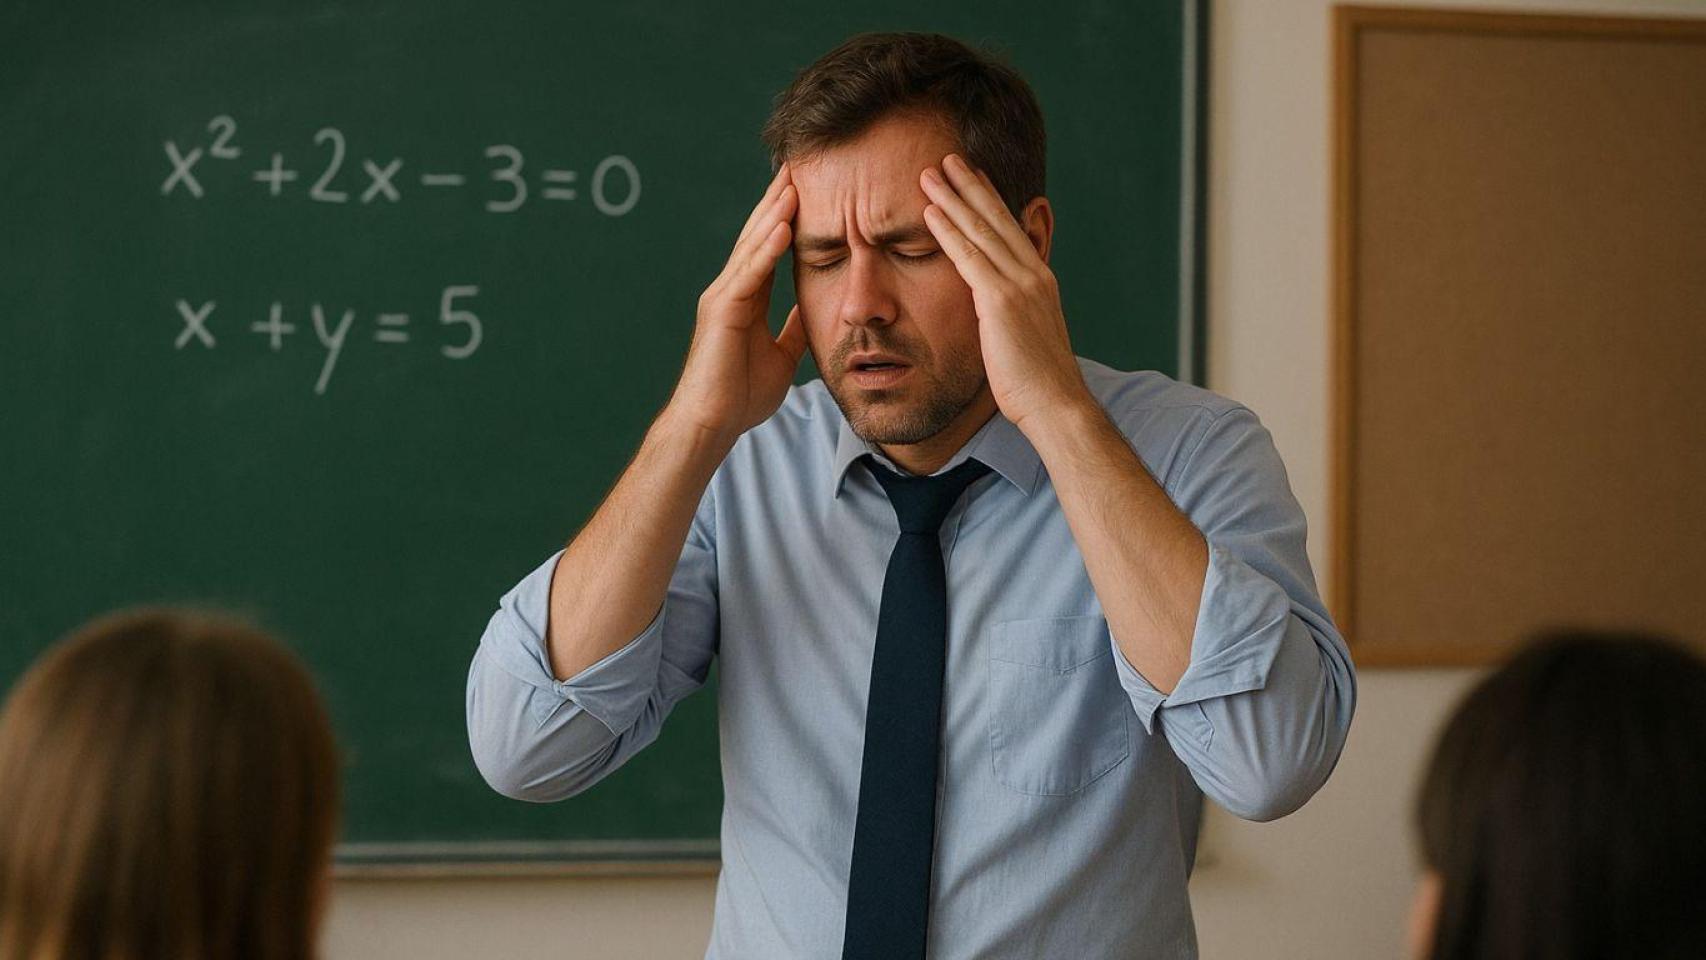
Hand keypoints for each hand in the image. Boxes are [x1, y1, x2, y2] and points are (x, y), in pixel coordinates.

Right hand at [668, 164, 807, 439]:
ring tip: (794, 180)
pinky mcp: (721, 311)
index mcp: (747, 297)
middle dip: (779, 199)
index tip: (810, 186)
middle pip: (759, 234)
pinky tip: (783, 225)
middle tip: (799, 163)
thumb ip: (792, 329)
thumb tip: (813, 311)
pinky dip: (766, 248)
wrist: (712, 424)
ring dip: (775, 212)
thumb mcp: (782, 355)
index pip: (770, 246)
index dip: (788, 216)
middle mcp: (732, 289)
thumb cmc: (740, 395)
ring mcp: (723, 297)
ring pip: (753, 245)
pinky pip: (749, 274)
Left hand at [919, 154, 1093, 431]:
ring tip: (930, 173)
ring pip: (981, 230)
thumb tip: (990, 315)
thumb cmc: (1037, 385)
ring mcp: (1020, 285)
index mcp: (1040, 281)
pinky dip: (948, 231)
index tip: (972, 179)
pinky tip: (930, 212)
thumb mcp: (1024, 340)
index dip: (990, 201)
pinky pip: (969, 257)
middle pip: (997, 219)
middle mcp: (1033, 275)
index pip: (1011, 231)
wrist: (1056, 405)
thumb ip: (1007, 317)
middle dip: (970, 186)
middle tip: (948, 159)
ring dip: (953, 198)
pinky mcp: (1002, 301)